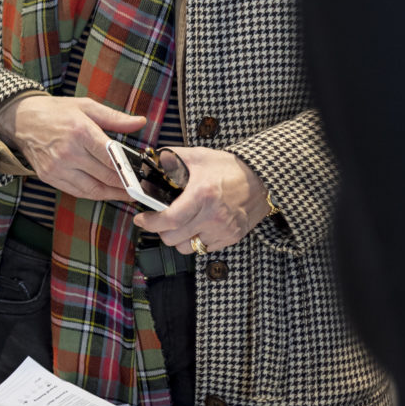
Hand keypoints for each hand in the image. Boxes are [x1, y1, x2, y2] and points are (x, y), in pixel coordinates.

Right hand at [0, 94, 145, 201]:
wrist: (19, 120)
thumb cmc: (54, 111)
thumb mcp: (85, 107)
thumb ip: (115, 118)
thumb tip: (140, 122)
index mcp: (80, 131)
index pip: (112, 158)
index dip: (131, 170)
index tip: (144, 176)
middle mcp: (68, 152)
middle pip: (106, 176)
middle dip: (127, 184)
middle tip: (142, 187)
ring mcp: (57, 167)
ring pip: (93, 189)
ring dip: (113, 194)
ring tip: (128, 194)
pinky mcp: (48, 177)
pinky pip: (78, 192)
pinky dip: (95, 194)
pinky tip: (106, 192)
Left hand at [135, 147, 271, 253]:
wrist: (262, 179)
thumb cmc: (229, 167)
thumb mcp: (197, 156)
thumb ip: (170, 158)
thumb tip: (149, 162)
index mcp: (202, 195)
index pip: (169, 219)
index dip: (150, 223)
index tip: (141, 219)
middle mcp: (213, 216)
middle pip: (173, 238)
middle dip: (160, 229)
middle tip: (159, 219)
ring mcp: (223, 230)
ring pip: (186, 248)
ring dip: (177, 238)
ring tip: (178, 224)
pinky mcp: (231, 238)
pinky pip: (203, 249)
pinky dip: (194, 241)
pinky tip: (195, 226)